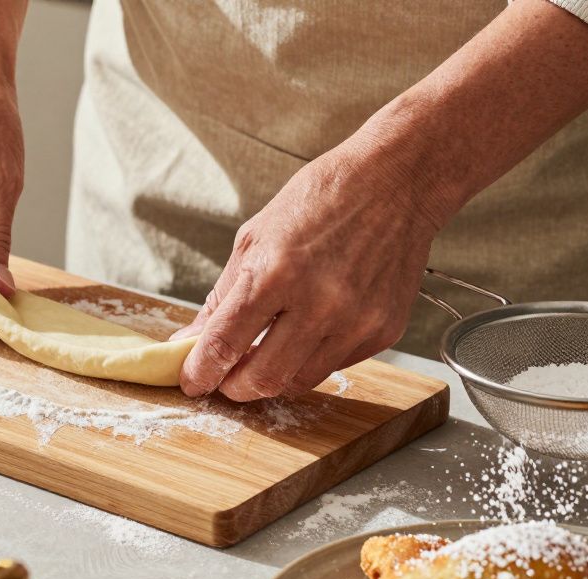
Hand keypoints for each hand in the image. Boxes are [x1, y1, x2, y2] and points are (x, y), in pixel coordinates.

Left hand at [170, 136, 451, 401]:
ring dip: (271, 378)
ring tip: (261, 356)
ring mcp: (355, 322)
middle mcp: (318, 304)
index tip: (191, 381)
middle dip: (233, 387)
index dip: (199, 373)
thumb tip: (192, 341)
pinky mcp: (382, 332)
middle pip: (261, 379)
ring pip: (297, 382)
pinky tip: (305, 334)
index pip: (223, 346)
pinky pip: (332, 366)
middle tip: (223, 377)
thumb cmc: (319, 200)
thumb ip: (222, 296)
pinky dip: (309, 360)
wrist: (396, 182)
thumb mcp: (254, 238)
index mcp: (274, 273)